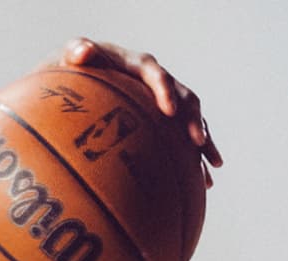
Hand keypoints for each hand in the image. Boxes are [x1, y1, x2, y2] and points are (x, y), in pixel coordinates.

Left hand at [62, 37, 221, 179]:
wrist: (87, 74)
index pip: (155, 74)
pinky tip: (203, 182)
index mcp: (139, 65)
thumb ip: (77, 51)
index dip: (165, 91)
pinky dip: (195, 159)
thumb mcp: (74, 55)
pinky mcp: (165, 119)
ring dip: (204, 142)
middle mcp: (158, 81)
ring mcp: (165, 100)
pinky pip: (185, 138)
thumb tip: (82, 51)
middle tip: (196, 141)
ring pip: (192, 120)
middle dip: (192, 120)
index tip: (170, 112)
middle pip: (183, 98)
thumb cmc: (79, 65)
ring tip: (213, 165)